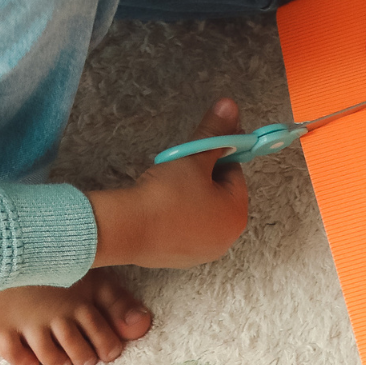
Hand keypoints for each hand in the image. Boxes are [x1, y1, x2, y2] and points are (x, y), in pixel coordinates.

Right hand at [88, 98, 250, 269]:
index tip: (195, 151)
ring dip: (188, 197)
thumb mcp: (193, 157)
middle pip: (219, 195)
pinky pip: (184, 229)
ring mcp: (203, 253)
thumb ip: (215, 133)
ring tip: (165, 188)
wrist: (128, 229)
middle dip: (201, 178)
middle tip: (178, 170)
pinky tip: (158, 208)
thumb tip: (231, 105)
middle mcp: (226, 239)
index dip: (215, 156)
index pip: (234, 173)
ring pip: (201, 213)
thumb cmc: (167, 194)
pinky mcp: (180, 260)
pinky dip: (175, 217)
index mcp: (237, 215)